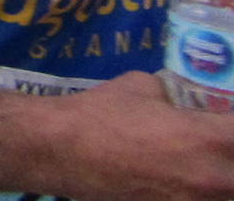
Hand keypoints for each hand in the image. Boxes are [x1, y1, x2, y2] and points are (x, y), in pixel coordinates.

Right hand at [60, 71, 233, 199]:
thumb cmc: (101, 113)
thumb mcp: (142, 87)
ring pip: (223, 193)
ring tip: (192, 165)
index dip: (232, 126)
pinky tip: (171, 179)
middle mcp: (212, 178)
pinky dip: (190, 191)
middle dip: (227, 155)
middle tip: (213, 145)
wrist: (61, 150)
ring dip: (215, 179)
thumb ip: (173, 98)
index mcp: (210, 139)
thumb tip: (177, 103)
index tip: (223, 122)